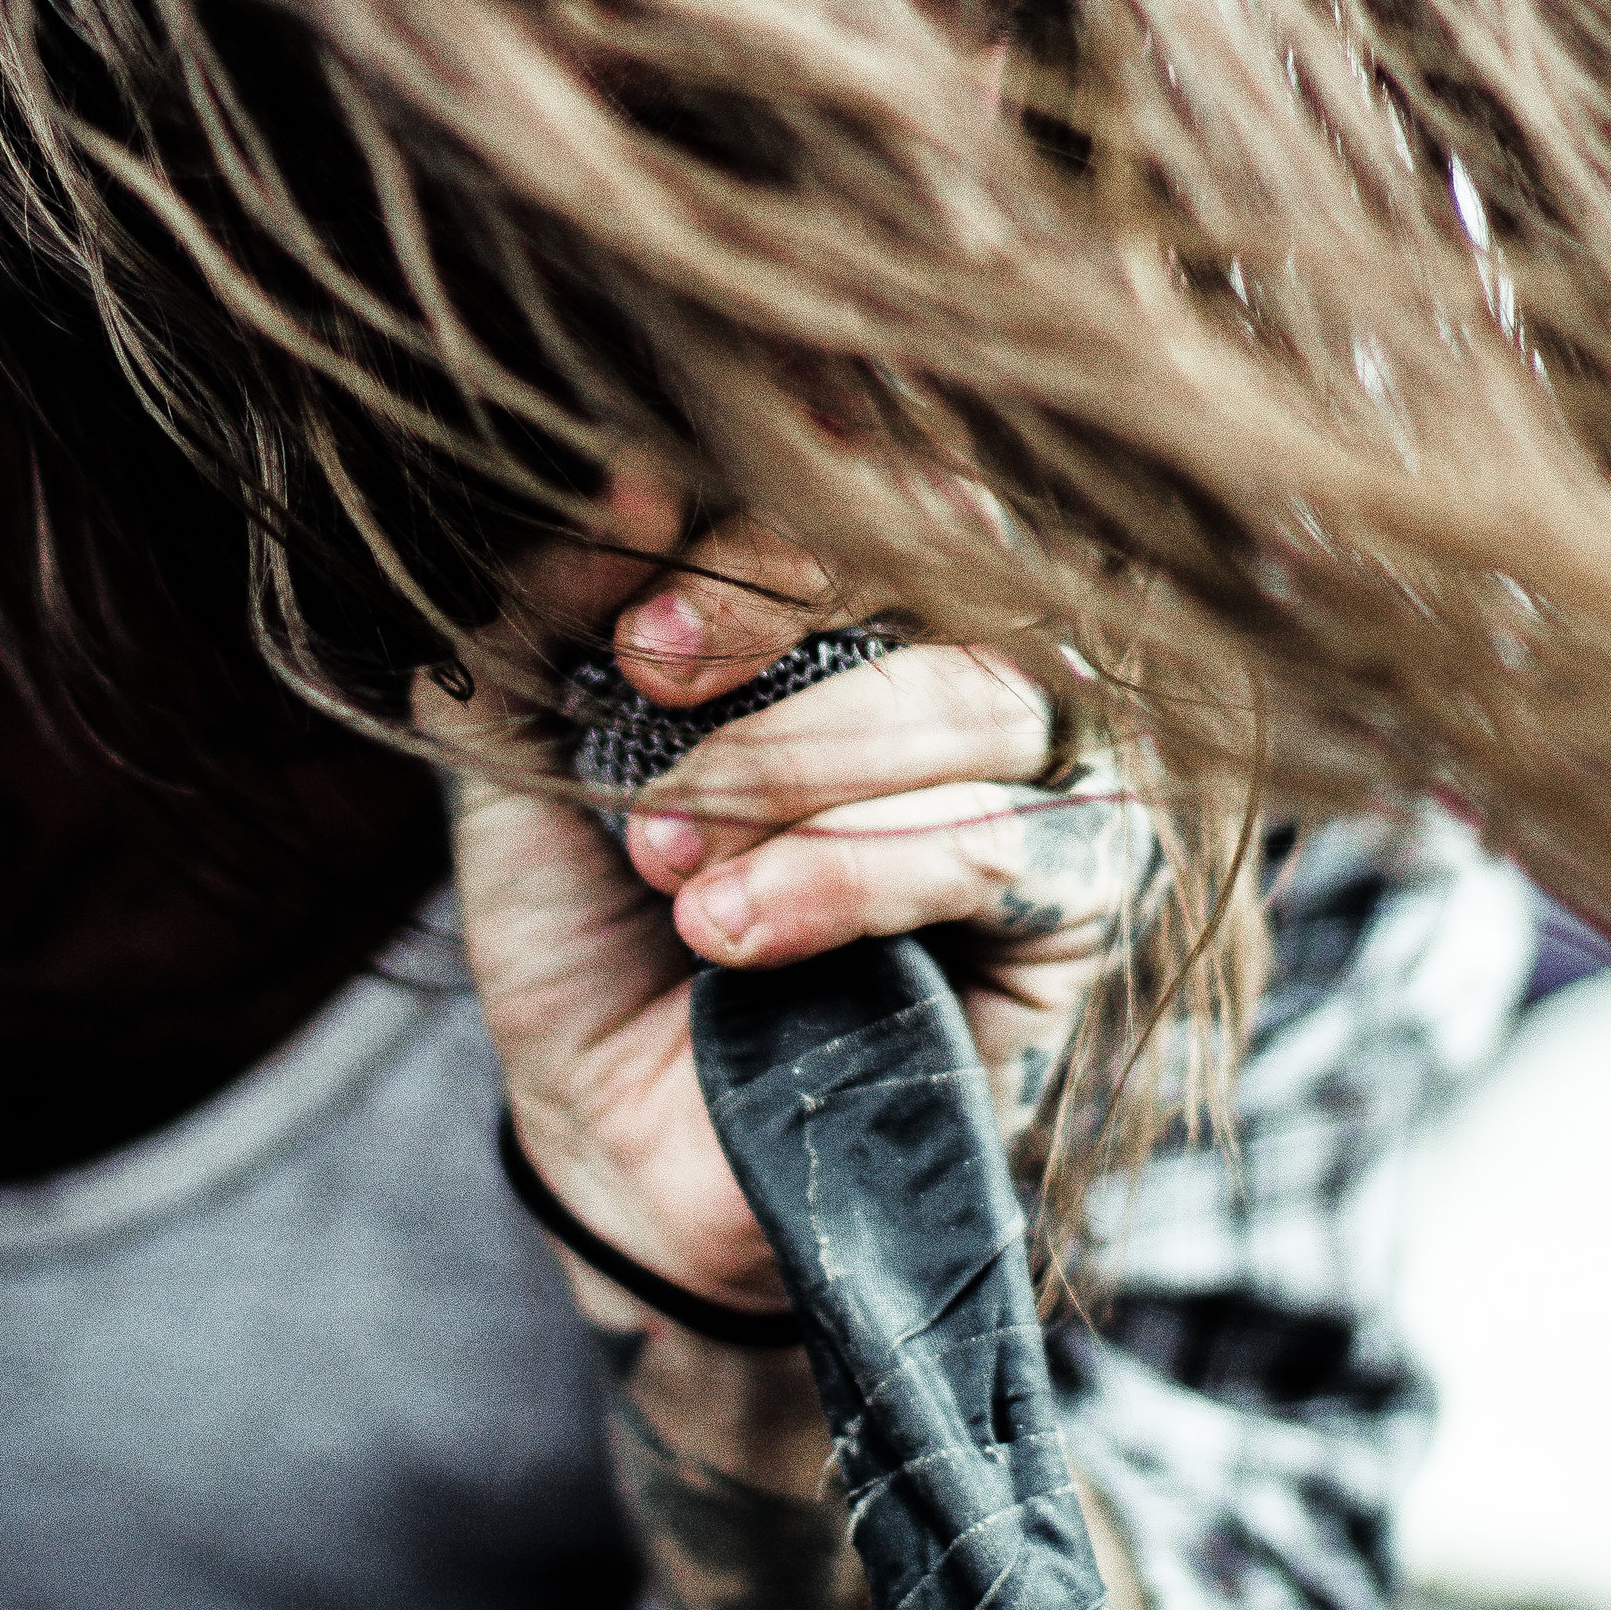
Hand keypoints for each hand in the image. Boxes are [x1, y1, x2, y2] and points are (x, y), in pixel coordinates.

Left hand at [420, 486, 1153, 1319]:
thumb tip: (623, 479)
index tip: (622, 613)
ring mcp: (1047, 772)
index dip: (740, 525)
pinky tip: (731, 933)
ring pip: (970, 693)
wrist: (620, 1135)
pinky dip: (845, 875)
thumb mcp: (528, 747)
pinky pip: (994, 846)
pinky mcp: (1082, 905)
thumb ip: (549, 607)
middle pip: (933, 551)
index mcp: (849, 589)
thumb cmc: (594, 921)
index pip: (850, 475)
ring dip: (791, 767)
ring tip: (664, 859)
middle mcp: (971, 651)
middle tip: (644, 686)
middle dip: (763, 615)